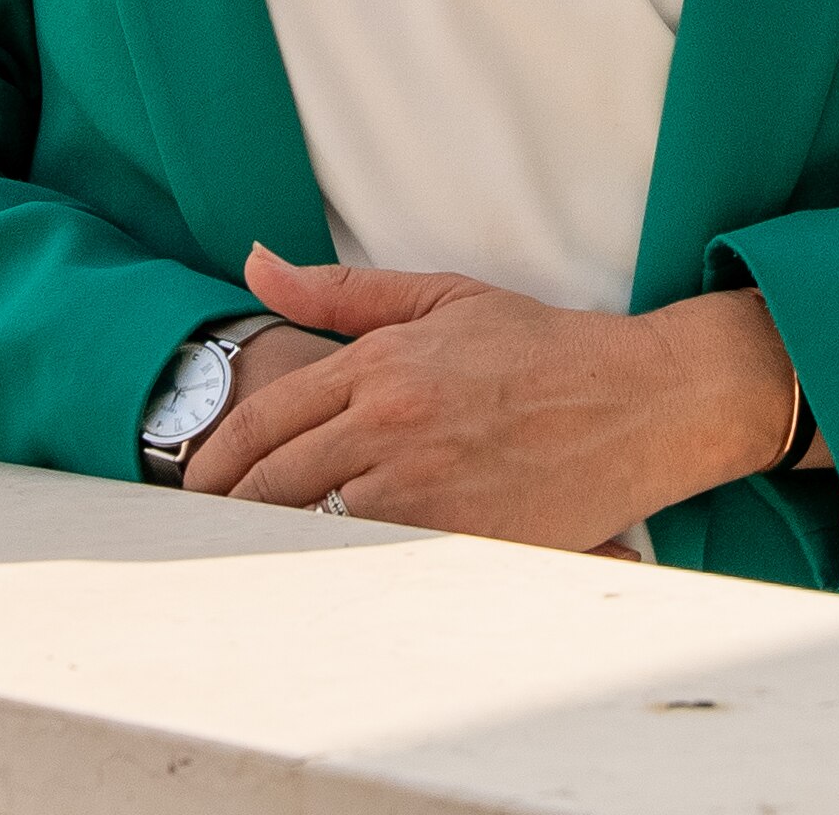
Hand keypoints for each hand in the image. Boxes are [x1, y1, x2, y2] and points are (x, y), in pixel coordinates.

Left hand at [191, 244, 817, 552]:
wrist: (643, 399)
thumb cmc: (545, 347)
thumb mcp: (444, 298)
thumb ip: (342, 291)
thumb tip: (254, 262)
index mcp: (383, 363)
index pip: (266, 418)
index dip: (217, 456)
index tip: (194, 481)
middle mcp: (394, 425)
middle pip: (272, 482)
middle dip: (224, 510)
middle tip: (199, 528)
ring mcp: (426, 487)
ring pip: (311, 530)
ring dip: (270, 545)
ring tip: (241, 557)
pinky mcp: (460, 539)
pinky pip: (372, 564)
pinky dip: (338, 571)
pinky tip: (317, 577)